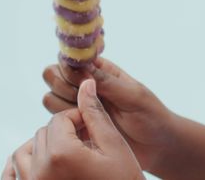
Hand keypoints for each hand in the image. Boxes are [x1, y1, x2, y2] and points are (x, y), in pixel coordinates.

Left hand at [5, 79, 142, 179]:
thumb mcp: (114, 146)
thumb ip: (95, 114)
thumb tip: (85, 84)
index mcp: (61, 154)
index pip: (60, 119)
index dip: (79, 118)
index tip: (93, 128)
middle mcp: (40, 172)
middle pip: (43, 133)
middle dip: (63, 133)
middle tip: (85, 144)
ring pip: (23, 153)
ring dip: (40, 149)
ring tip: (64, 155)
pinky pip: (10, 177)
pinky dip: (15, 169)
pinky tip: (34, 166)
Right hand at [42, 58, 177, 173]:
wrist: (155, 146)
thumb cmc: (150, 115)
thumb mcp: (132, 95)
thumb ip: (106, 81)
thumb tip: (81, 66)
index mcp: (99, 69)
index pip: (70, 59)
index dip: (70, 69)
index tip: (83, 83)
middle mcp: (84, 84)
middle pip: (52, 75)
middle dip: (63, 87)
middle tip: (83, 101)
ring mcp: (78, 105)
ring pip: (50, 98)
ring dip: (63, 107)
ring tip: (87, 118)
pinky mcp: (75, 125)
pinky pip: (54, 120)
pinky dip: (62, 124)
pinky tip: (84, 129)